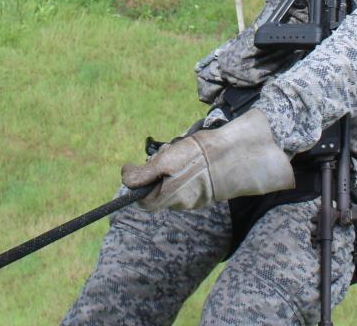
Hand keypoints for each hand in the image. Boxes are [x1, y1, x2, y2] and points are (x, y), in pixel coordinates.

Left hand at [122, 110, 293, 211]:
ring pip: (172, 185)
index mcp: (168, 197)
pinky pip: (186, 184)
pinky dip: (184, 172)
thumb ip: (143, 173)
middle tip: (166, 154)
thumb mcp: (165, 161)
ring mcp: (194, 200)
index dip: (137, 184)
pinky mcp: (204, 194)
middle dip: (156, 172)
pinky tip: (192, 158)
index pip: (142, 200)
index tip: (137, 168)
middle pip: (157, 191)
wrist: (231, 155)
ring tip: (181, 152)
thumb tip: (125, 176)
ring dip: (170, 170)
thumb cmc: (195, 157)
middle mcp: (180, 203)